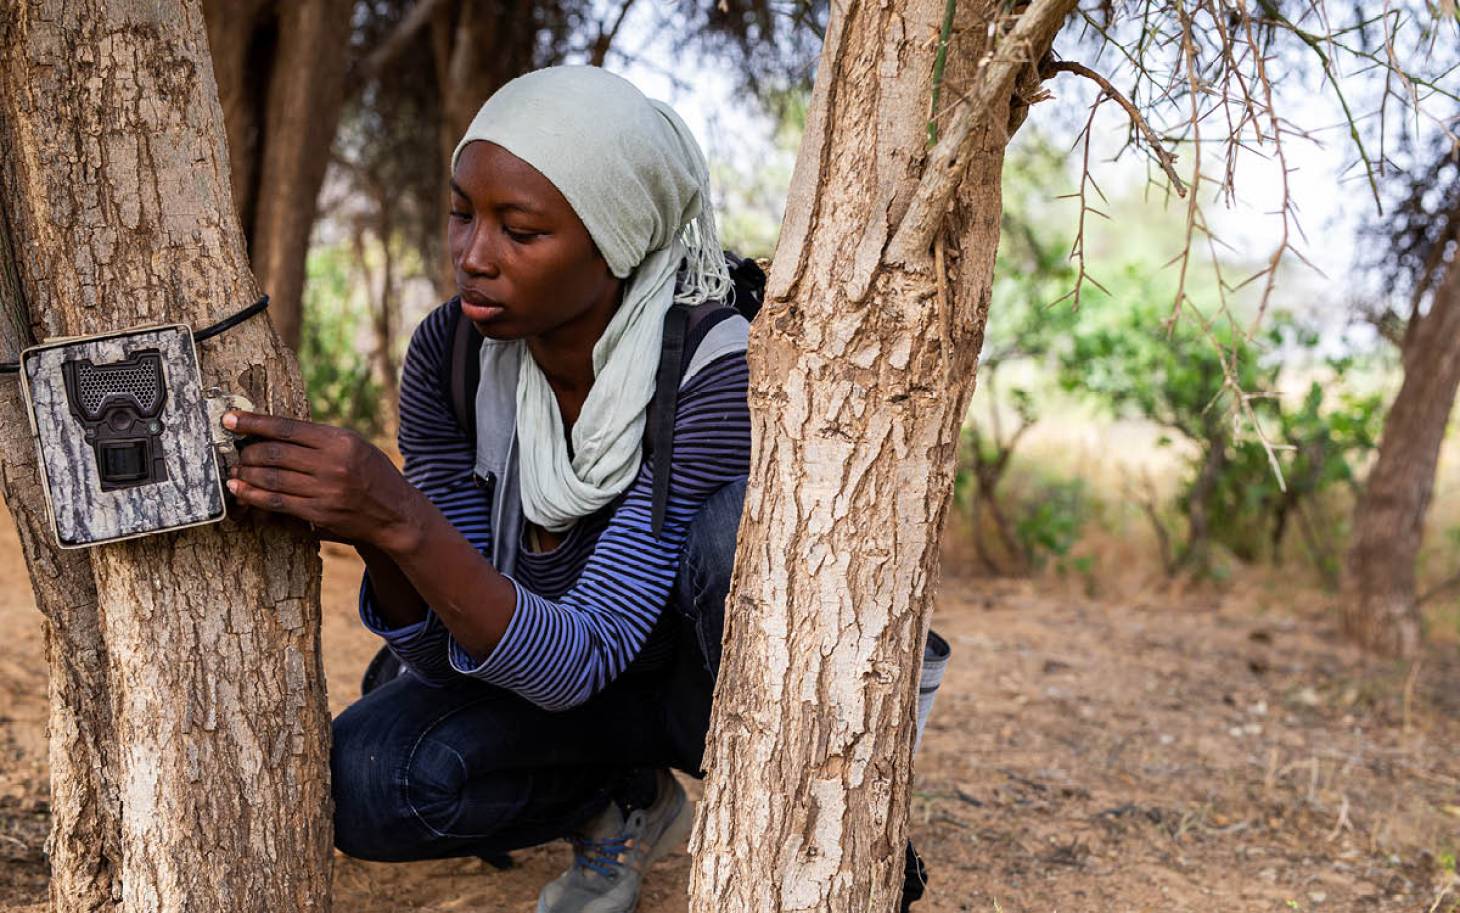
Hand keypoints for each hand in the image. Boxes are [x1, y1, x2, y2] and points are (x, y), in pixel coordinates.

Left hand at [222, 410, 425, 552]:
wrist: (395, 513)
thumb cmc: (372, 474)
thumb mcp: (354, 445)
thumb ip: (319, 439)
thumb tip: (275, 432)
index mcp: (340, 440)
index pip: (286, 428)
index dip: (253, 423)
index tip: (229, 419)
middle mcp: (332, 464)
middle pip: (274, 454)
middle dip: (247, 452)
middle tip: (236, 452)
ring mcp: (325, 490)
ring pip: (272, 479)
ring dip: (246, 474)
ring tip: (234, 471)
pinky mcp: (319, 513)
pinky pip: (277, 502)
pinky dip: (254, 495)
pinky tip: (241, 490)